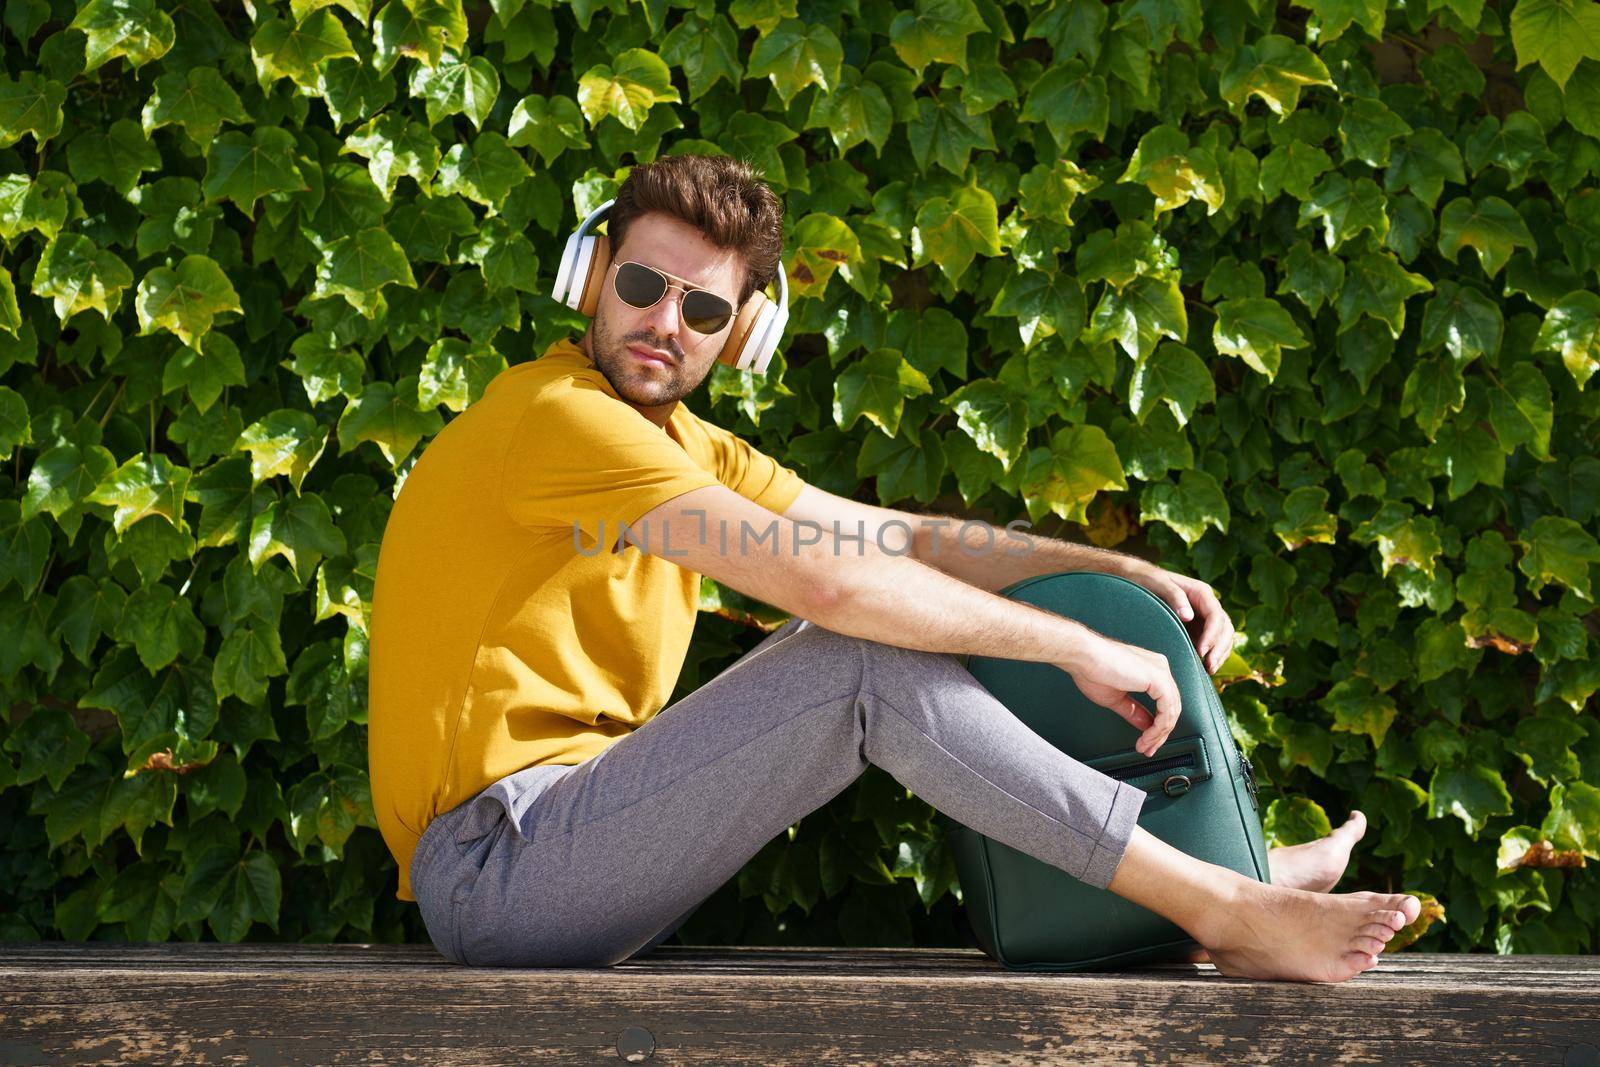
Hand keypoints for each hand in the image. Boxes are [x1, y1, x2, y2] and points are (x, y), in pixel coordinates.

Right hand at [1054, 629, 1181, 756]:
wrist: (1084, 656)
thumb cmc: (1092, 670)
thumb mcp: (1117, 698)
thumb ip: (1134, 711)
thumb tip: (1146, 725)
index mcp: (1151, 669)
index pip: (1163, 702)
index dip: (1157, 726)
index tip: (1146, 741)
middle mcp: (1159, 668)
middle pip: (1171, 708)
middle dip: (1160, 734)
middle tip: (1148, 749)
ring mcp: (1161, 672)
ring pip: (1171, 711)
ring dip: (1158, 734)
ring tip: (1145, 746)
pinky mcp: (1159, 679)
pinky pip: (1167, 710)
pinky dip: (1158, 728)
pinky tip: (1148, 736)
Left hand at [1117, 560, 1235, 675]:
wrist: (1135, 580)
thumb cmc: (1145, 580)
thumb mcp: (1157, 584)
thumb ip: (1174, 596)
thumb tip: (1188, 616)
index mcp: (1201, 593)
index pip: (1216, 616)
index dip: (1212, 635)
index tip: (1201, 651)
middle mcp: (1206, 605)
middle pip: (1225, 628)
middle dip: (1219, 648)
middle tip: (1209, 666)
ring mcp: (1203, 617)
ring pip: (1223, 637)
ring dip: (1220, 654)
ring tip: (1209, 670)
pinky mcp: (1196, 628)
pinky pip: (1212, 642)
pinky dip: (1213, 654)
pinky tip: (1205, 668)